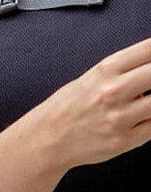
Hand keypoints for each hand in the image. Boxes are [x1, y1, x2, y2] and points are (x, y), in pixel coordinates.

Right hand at [38, 37, 150, 169]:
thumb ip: (123, 74)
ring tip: (145, 100)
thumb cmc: (67, 106)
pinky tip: (145, 117)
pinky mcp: (127, 140)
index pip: (147, 51)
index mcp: (105, 70)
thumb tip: (150, 69)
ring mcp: (121, 116)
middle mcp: (114, 90)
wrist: (49, 135)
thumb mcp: (91, 78)